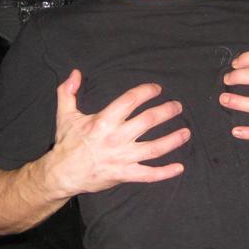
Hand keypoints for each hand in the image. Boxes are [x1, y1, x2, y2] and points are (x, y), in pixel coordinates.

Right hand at [41, 70, 187, 197]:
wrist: (61, 174)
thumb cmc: (66, 143)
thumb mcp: (65, 115)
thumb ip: (68, 92)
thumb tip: (75, 73)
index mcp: (104, 121)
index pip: (131, 100)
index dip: (146, 92)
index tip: (157, 89)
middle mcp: (116, 138)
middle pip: (148, 121)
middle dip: (166, 111)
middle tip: (177, 107)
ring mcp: (122, 158)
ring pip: (154, 148)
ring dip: (173, 140)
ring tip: (186, 133)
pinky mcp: (124, 174)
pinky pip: (149, 175)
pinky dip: (165, 172)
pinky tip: (179, 167)